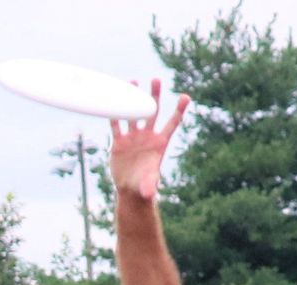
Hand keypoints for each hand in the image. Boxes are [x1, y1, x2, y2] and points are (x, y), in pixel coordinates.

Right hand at [109, 81, 189, 202]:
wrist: (130, 190)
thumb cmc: (144, 187)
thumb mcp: (147, 186)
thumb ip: (150, 185)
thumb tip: (150, 193)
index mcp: (160, 143)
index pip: (172, 123)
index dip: (179, 110)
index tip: (185, 96)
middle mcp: (147, 136)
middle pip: (152, 112)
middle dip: (154, 96)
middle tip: (156, 79)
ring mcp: (133, 137)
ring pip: (133, 113)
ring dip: (132, 98)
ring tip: (133, 81)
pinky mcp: (119, 141)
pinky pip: (116, 124)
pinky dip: (113, 113)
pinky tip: (111, 99)